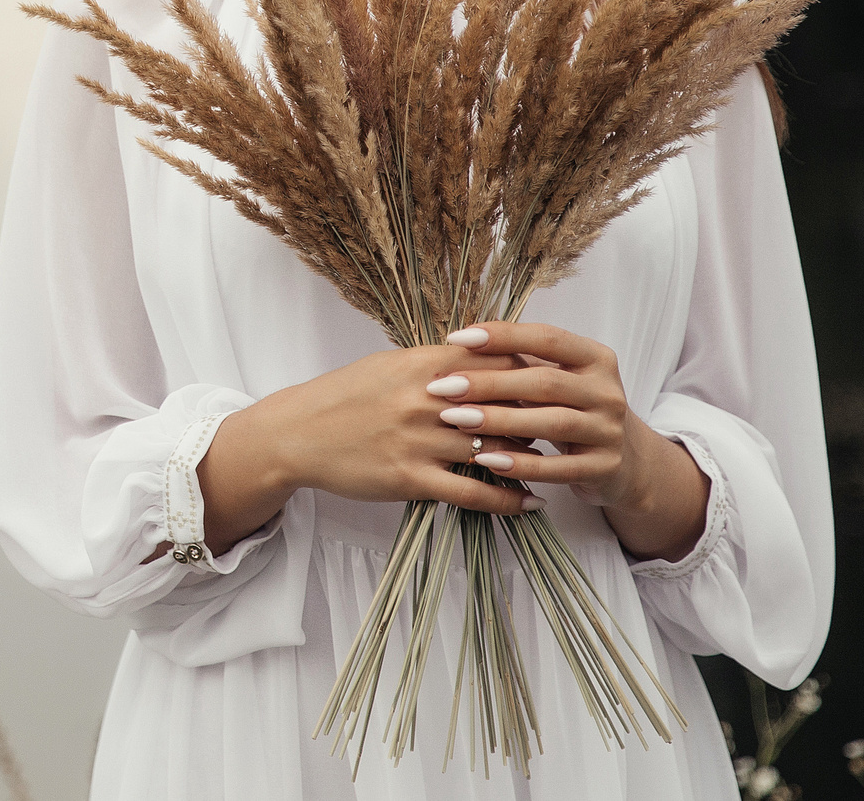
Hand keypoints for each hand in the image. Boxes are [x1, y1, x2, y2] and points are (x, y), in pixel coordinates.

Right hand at [194, 343, 537, 553]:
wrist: (297, 434)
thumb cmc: (344, 397)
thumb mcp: (389, 366)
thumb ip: (435, 364)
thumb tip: (481, 358)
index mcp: (421, 364)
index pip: (495, 362)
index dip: (530, 373)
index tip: (553, 385)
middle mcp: (424, 400)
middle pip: (503, 406)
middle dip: (538, 419)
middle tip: (566, 429)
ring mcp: (417, 441)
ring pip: (494, 450)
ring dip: (530, 462)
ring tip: (557, 469)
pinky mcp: (409, 479)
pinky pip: (472, 493)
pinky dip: (506, 500)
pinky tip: (528, 504)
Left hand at [429, 322, 710, 562]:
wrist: (626, 460)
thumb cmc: (573, 409)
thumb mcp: (558, 379)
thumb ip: (521, 362)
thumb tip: (458, 346)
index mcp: (596, 358)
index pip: (547, 338)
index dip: (502, 335)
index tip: (456, 338)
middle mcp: (608, 392)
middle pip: (544, 383)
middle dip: (489, 384)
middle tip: (443, 388)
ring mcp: (610, 431)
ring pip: (551, 423)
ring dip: (500, 422)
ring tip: (456, 420)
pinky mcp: (606, 468)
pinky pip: (559, 468)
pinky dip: (521, 464)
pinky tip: (486, 460)